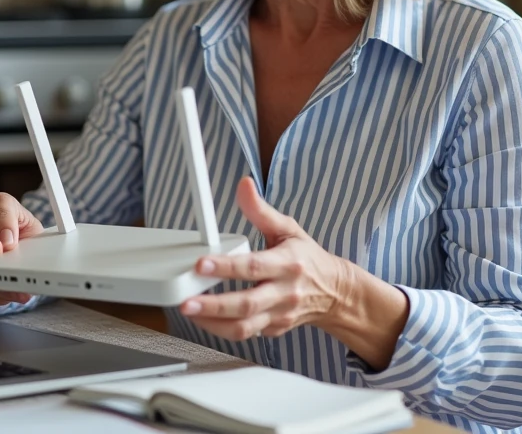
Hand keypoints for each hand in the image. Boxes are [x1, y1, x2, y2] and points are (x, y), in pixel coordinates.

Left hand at [179, 176, 352, 339]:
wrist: (334, 293)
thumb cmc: (308, 259)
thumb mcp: (288, 229)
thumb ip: (261, 210)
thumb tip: (244, 186)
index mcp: (287, 264)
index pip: (253, 266)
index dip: (226, 267)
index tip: (201, 265)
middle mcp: (283, 293)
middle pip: (246, 304)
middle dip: (213, 305)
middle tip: (186, 302)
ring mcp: (279, 315)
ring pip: (244, 327)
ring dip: (213, 323)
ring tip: (190, 312)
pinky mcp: (274, 331)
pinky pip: (247, 334)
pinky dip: (223, 329)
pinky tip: (205, 319)